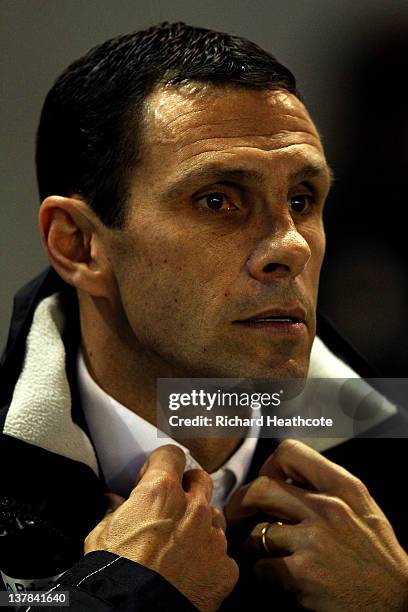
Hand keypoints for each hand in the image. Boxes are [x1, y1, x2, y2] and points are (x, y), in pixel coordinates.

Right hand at [85, 445, 237, 610]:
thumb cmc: (113, 572)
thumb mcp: (102, 533)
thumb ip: (115, 510)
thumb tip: (113, 502)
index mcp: (162, 491)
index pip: (171, 455)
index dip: (161, 464)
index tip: (153, 477)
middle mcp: (193, 507)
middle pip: (201, 479)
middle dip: (188, 487)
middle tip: (172, 505)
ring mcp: (213, 537)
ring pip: (214, 516)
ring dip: (201, 524)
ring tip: (181, 544)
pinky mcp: (226, 567)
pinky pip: (222, 555)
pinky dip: (209, 560)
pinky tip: (192, 573)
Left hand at [226, 439, 407, 610]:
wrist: (397, 601)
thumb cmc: (376, 553)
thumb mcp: (361, 506)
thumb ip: (326, 487)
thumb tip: (285, 477)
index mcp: (343, 487)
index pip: (290, 452)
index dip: (269, 465)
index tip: (266, 480)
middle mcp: (328, 508)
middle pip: (261, 488)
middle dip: (241, 502)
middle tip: (236, 514)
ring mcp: (314, 540)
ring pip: (258, 531)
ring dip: (253, 543)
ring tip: (260, 550)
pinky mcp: (303, 573)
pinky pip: (263, 566)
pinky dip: (263, 572)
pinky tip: (274, 574)